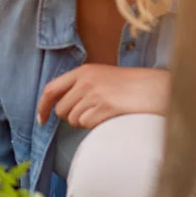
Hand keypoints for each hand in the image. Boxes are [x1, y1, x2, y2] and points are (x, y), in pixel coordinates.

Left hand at [36, 64, 171, 128]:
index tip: (41, 119)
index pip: (51, 89)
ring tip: (104, 111)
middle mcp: (85, 81)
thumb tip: (59, 107)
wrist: (154, 88)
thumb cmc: (129, 85)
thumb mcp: (101, 77)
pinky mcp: (104, 107)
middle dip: (70, 117)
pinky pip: (87, 124)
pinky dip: (95, 125)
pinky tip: (109, 116)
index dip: (42, 106)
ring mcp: (94, 94)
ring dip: (84, 121)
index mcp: (83, 71)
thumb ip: (80, 86)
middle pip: (61, 110)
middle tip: (89, 113)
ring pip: (73, 119)